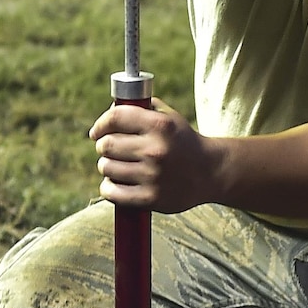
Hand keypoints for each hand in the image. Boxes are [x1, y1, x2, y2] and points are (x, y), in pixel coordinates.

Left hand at [89, 98, 219, 212]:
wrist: (210, 172)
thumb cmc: (183, 142)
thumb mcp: (169, 117)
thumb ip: (142, 108)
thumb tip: (110, 109)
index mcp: (160, 125)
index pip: (115, 118)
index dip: (100, 124)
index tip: (96, 132)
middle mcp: (156, 150)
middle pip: (106, 145)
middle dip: (104, 147)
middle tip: (110, 150)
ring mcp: (153, 176)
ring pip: (106, 168)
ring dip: (107, 167)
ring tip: (117, 167)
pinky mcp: (150, 198)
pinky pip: (111, 191)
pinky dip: (108, 187)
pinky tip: (115, 184)